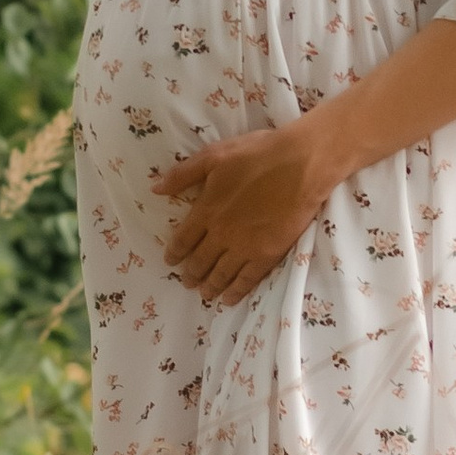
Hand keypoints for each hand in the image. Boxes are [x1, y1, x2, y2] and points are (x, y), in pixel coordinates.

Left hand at [157, 119, 331, 305]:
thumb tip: (155, 189)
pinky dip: (235, 292)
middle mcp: (221, 234)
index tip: (170, 261)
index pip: (183, 239)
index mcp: (206, 210)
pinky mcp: (267, 255)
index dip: (175, 253)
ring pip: (220, 275)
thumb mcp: (214, 156)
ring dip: (209, 286)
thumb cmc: (257, 155)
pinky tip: (229, 299)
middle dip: (190, 274)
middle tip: (186, 282)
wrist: (300, 165)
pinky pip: (246, 280)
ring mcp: (244, 247)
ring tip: (204, 293)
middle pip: (200, 261)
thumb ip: (182, 174)